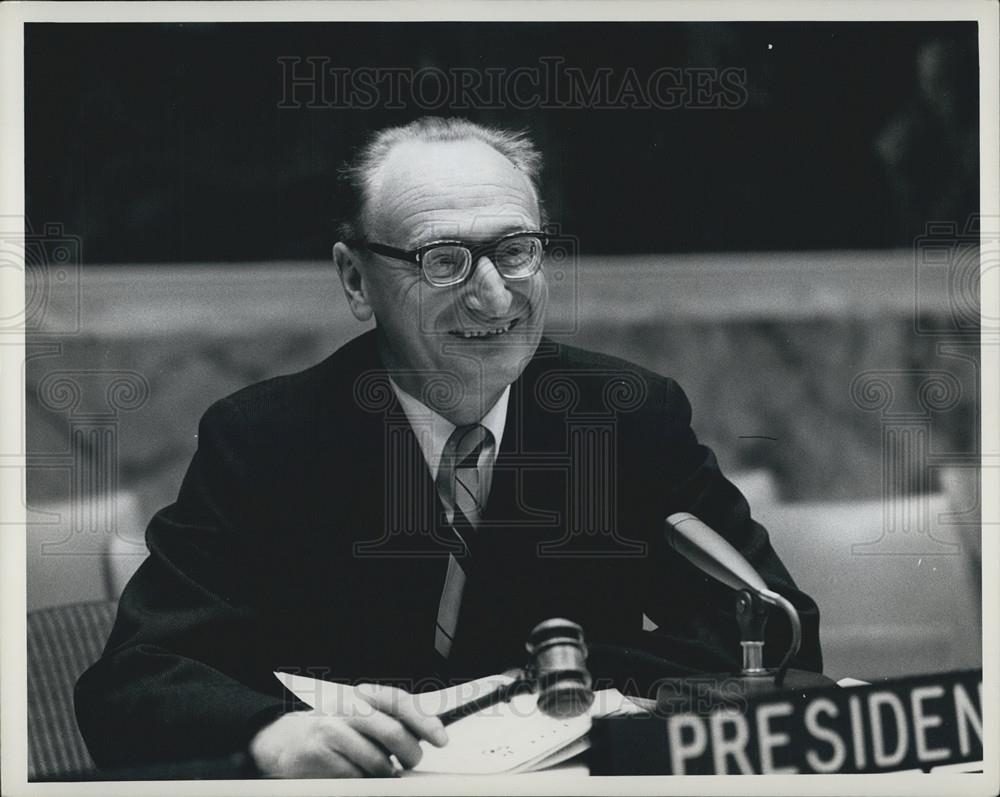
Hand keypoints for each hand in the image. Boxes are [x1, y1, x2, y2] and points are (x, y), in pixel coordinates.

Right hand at [249, 683, 448, 777]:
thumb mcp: (362, 716)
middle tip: (411, 761)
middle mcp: (347, 707)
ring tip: (380, 768)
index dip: (424, 720)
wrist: (283, 740)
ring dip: (386, 772)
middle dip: (410, 753)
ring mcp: (331, 730)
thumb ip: (392, 720)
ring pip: (377, 761)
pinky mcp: (319, 755)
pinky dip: (363, 780)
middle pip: (393, 732)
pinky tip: (356, 773)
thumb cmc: (332, 729)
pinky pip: (356, 777)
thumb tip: (431, 734)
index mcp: (362, 695)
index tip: (441, 738)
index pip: (399, 701)